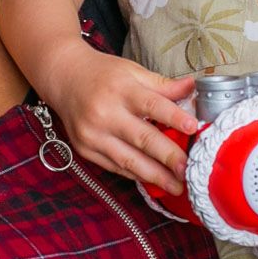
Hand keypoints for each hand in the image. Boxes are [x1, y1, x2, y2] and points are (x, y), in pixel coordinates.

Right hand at [42, 47, 197, 191]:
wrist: (64, 78)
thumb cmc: (103, 75)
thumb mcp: (133, 72)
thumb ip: (163, 85)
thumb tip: (193, 88)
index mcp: (121, 89)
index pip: (152, 105)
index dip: (174, 117)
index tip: (193, 128)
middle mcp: (105, 113)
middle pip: (142, 138)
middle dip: (168, 157)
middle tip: (189, 170)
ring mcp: (93, 134)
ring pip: (128, 160)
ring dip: (155, 176)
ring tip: (177, 186)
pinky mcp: (85, 149)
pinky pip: (115, 166)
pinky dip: (136, 174)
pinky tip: (153, 181)